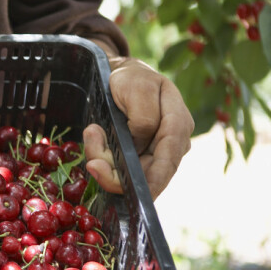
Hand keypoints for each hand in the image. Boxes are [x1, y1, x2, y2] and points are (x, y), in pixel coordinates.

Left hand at [83, 56, 193, 199]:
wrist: (119, 76)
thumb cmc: (132, 79)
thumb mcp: (139, 88)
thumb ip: (144, 117)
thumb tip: (138, 145)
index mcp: (178, 124)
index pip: (170, 159)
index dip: (155, 180)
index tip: (137, 192)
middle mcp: (171, 142)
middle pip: (147, 172)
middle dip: (116, 173)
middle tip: (92, 162)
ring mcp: (154, 150)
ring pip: (129, 172)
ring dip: (105, 160)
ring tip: (92, 133)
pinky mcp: (136, 154)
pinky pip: (119, 166)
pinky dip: (103, 158)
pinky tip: (94, 139)